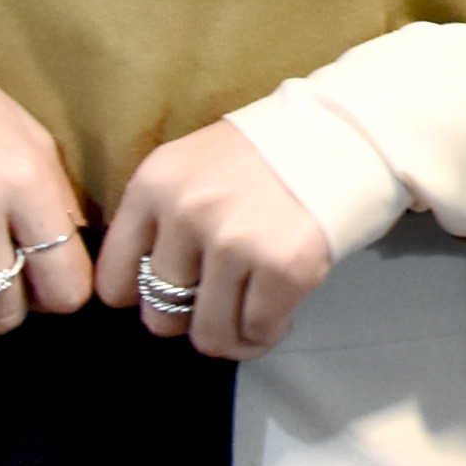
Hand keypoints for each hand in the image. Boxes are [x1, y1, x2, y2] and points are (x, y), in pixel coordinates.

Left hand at [95, 119, 331, 360]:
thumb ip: (166, 218)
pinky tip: (279, 313)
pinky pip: (256, 332)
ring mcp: (235, 242)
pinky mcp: (283, 267)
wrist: (352, 129)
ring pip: (209, 335)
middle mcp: (187, 212)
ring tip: (250, 317)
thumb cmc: (273, 152)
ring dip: (231, 336)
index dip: (143, 296)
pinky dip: (266, 333)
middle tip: (221, 302)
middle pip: (160, 315)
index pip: (114, 281)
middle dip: (191, 318)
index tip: (173, 294)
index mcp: (155, 183)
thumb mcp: (198, 166)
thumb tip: (148, 291)